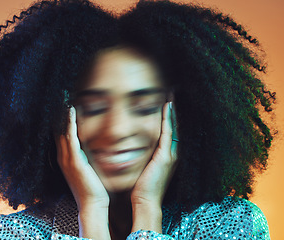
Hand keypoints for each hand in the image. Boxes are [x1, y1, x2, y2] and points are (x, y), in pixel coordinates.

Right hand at [55, 107, 109, 239]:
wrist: (93, 204)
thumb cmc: (93, 186)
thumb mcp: (87, 167)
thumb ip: (86, 155)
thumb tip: (92, 145)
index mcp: (66, 157)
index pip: (61, 132)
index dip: (61, 117)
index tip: (64, 101)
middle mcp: (63, 156)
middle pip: (57, 128)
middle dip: (59, 111)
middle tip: (61, 94)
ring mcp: (67, 158)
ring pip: (62, 130)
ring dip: (62, 113)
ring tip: (64, 97)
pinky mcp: (74, 160)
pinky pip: (70, 137)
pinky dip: (70, 123)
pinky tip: (72, 110)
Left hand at [131, 102, 177, 231]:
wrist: (145, 200)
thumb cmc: (142, 185)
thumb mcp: (144, 166)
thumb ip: (143, 154)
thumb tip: (132, 145)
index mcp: (168, 154)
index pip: (171, 131)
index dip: (170, 116)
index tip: (167, 102)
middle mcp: (173, 152)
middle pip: (176, 126)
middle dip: (174, 110)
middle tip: (172, 94)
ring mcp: (171, 154)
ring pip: (174, 126)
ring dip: (172, 111)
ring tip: (171, 96)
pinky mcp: (166, 155)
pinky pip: (168, 132)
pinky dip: (168, 119)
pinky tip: (167, 106)